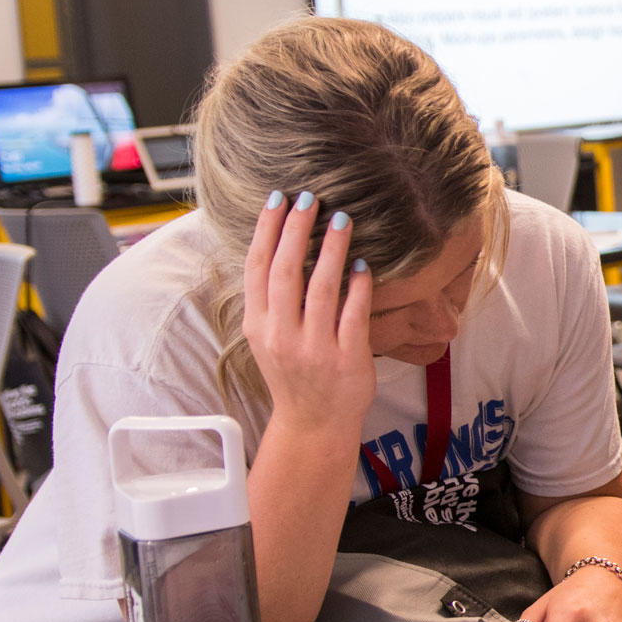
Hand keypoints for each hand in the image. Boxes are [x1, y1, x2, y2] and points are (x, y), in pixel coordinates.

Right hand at [242, 191, 375, 426]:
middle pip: (286, 271)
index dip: (266, 231)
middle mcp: (282, 335)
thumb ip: (271, 299)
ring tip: (342, 219)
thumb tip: (277, 245)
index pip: (257, 269)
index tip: (277, 199)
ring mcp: (315, 348)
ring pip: (321, 288)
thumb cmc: (294, 374)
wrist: (313, 425)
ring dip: (331, 250)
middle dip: (296, 230)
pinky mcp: (347, 359)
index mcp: (259, 325)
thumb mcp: (269, 337)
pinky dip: (359, 287)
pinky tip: (364, 264)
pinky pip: (354, 314)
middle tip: (310, 197)